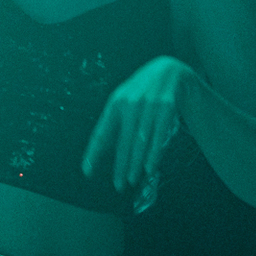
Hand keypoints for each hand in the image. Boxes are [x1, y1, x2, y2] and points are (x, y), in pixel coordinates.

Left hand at [81, 55, 195, 192]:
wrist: (168, 70)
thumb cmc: (140, 92)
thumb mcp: (124, 102)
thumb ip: (113, 124)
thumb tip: (100, 150)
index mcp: (115, 102)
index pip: (101, 132)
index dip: (94, 153)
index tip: (87, 171)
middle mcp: (130, 103)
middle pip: (123, 141)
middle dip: (120, 166)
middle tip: (117, 185)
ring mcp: (149, 104)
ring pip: (141, 141)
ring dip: (135, 163)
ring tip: (131, 180)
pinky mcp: (167, 107)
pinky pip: (159, 135)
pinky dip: (154, 153)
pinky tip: (149, 168)